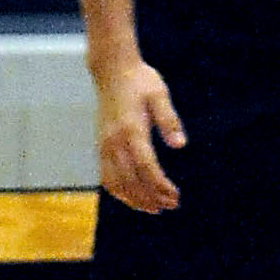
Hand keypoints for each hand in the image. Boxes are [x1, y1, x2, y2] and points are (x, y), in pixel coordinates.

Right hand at [94, 58, 185, 213]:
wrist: (112, 71)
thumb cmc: (140, 81)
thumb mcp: (159, 95)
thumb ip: (169, 120)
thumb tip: (180, 145)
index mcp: (131, 130)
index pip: (146, 167)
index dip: (160, 186)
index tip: (175, 196)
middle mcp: (114, 142)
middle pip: (131, 180)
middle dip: (150, 198)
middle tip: (170, 206)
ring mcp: (104, 145)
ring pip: (115, 183)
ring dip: (134, 199)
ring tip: (153, 208)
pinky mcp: (100, 146)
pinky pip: (105, 176)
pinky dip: (118, 191)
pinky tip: (132, 197)